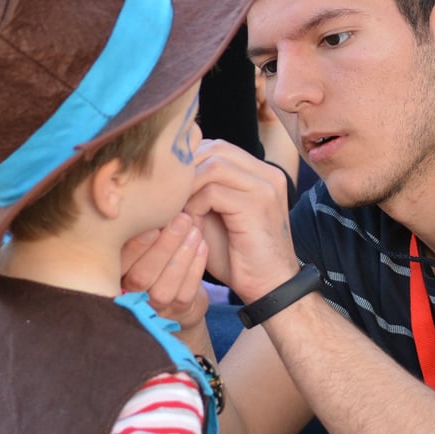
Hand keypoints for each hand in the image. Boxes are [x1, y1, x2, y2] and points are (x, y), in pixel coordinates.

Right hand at [121, 212, 209, 332]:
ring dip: (182, 255)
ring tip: (195, 229)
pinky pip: (186, 292)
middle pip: (142, 275)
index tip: (154, 223)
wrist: (177, 289)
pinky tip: (203, 245)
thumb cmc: (156, 254)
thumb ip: (141, 224)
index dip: (136, 244)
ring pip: (165, 286)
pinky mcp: (178, 311)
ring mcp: (155, 306)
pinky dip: (196, 267)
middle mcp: (131, 294)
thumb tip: (152, 191)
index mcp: (115, 274)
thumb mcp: (143, 239)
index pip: (119, 261)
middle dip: (165, 245)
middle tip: (183, 218)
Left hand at [186, 140, 299, 302]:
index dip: (190, 163)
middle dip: (187, 171)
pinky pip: (213, 190)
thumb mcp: (215, 216)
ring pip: (213, 164)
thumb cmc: (239, 256)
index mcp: (260, 172)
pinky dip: (195, 204)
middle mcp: (268, 173)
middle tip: (170, 197)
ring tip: (180, 211)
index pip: (217, 146)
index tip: (173, 187)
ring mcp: (266, 186)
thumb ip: (199, 191)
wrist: (269, 288)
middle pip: (214, 148)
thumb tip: (165, 174)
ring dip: (189, 187)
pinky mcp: (257, 204)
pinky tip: (192, 223)